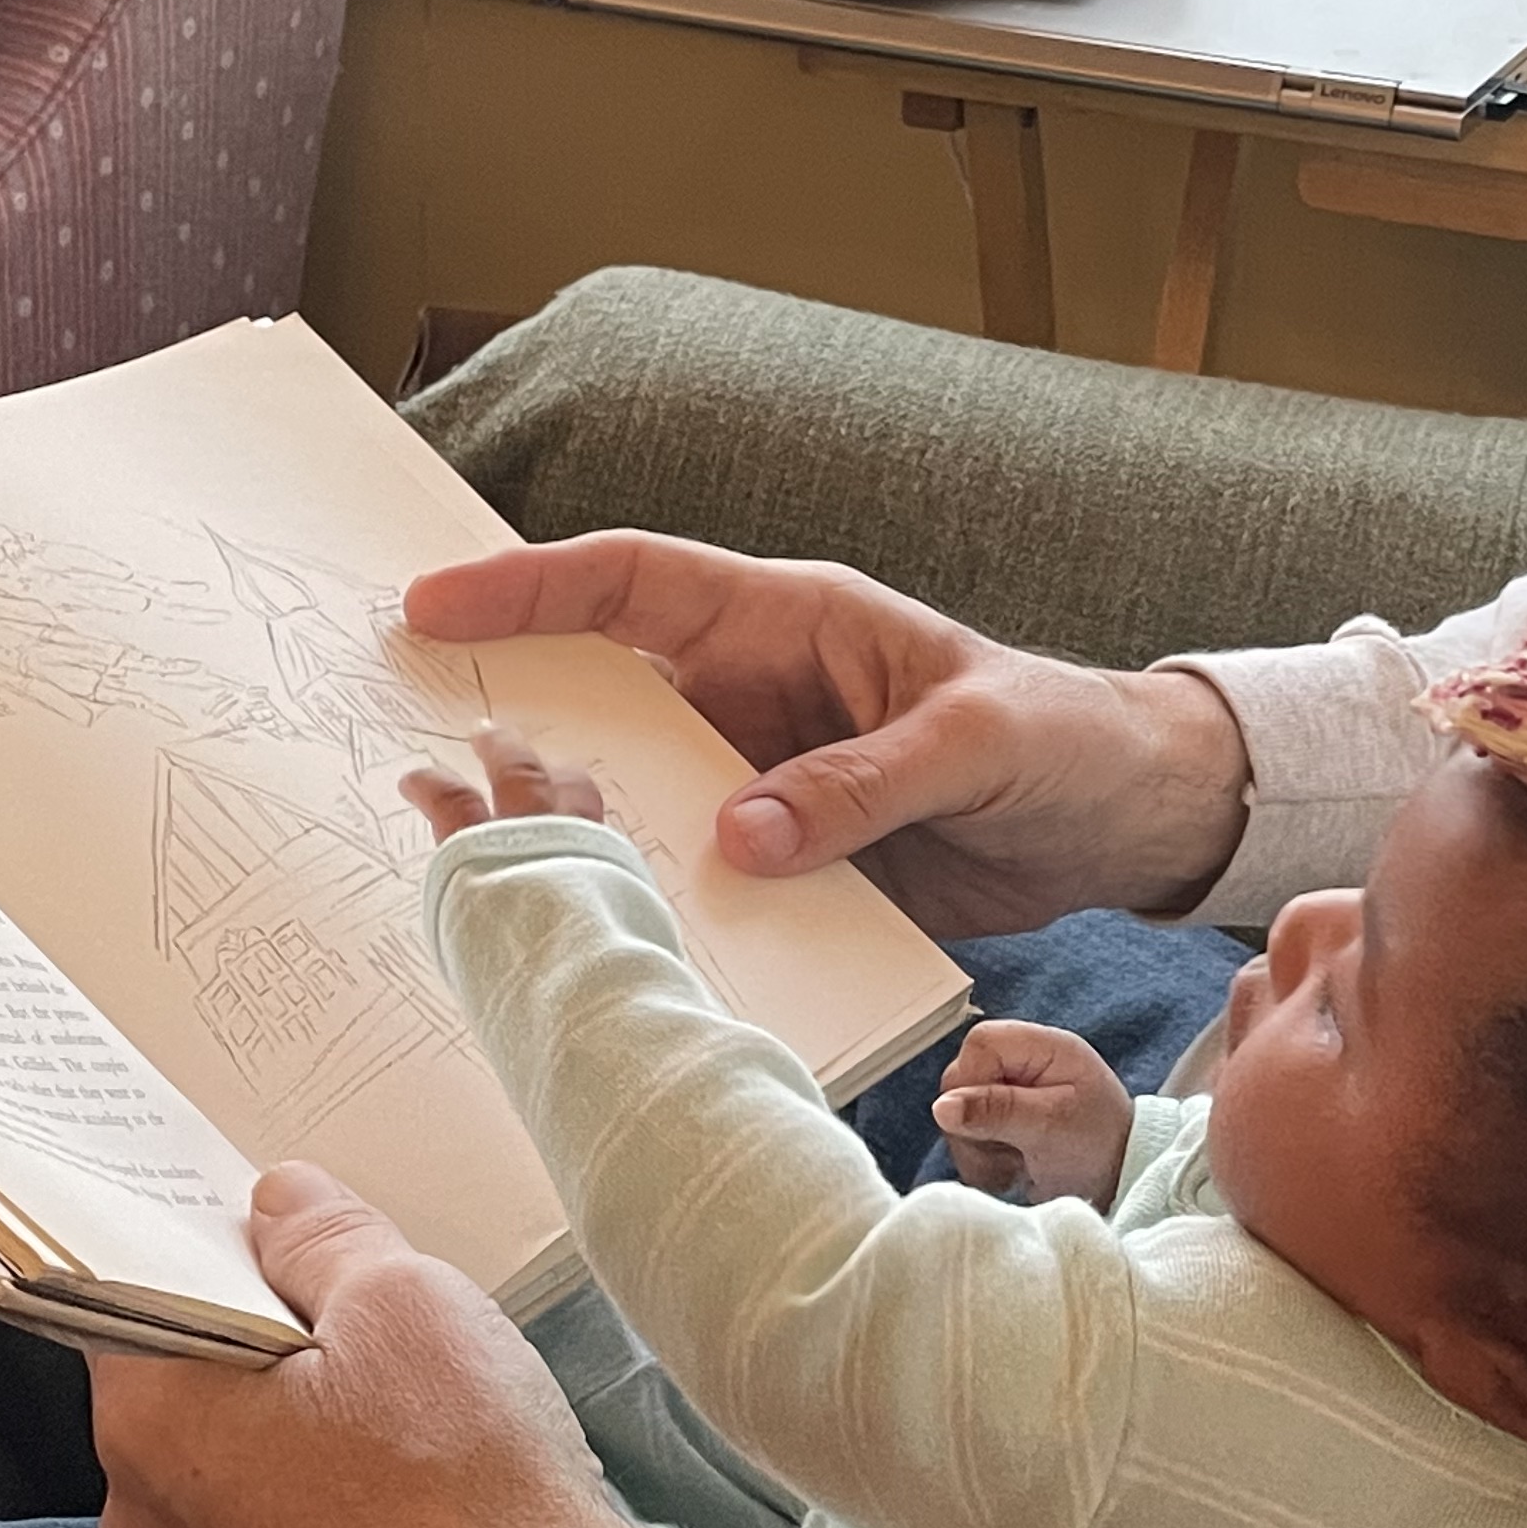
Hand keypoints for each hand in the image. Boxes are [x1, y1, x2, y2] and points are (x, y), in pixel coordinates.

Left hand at [91, 1165, 715, 1527]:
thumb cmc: (460, 1494)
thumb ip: (327, 1237)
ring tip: (425, 1423)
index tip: (275, 1224)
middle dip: (277, 1343)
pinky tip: (430, 1504)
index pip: (138, 1293)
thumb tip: (284, 1206)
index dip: (212, 1247)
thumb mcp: (405, 1298)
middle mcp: (150, 1526)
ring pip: (246, 1476)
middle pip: (194, 1386)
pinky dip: (344, 1517)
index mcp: (150, 1421)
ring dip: (314, 1436)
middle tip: (380, 1320)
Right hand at [404, 532, 1251, 935]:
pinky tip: (592, 943)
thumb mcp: (976, 744)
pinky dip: (644, 904)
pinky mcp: (788, 865)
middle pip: (602, 693)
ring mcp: (763, 785)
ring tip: (461, 856)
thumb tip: (739, 836)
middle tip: (395, 742)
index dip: (530, 587)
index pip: (636, 584)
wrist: (1132, 821)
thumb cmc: (1065, 739)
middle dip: (504, 710)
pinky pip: (694, 880)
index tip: (431, 604)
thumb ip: (862, 783)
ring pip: (634, 797)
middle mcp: (755, 699)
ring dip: (565, 823)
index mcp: (790, 624)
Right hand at [933, 1019, 1138, 1206]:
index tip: (991, 1124)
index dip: (973, 1083)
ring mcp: (1010, 1093)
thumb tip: (941, 1106)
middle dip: (975, 1127)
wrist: (1121, 1180)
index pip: (980, 1045)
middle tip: (1011, 1152)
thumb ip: (997, 1111)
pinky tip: (1013, 1169)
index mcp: (1043, 1047)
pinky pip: (966, 1137)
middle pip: (960, 1081)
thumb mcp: (1050, 1127)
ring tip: (1018, 1163)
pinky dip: (983, 1162)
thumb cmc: (1100, 1146)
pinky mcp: (1002, 1121)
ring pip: (957, 1114)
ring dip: (979, 1150)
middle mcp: (1022, 1063)